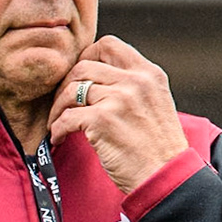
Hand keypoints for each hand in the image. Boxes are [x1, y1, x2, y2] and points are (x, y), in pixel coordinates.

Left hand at [46, 35, 189, 192]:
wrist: (165, 176)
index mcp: (149, 73)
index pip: (109, 45)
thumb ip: (131, 86)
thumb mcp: (154, 104)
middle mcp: (135, 81)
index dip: (85, 57)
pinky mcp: (103, 120)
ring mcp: (119, 99)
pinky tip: (58, 138)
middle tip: (61, 105)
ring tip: (57, 123)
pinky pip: (66, 118)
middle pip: (83, 66)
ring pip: (70, 90)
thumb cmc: (156, 147)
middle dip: (64, 85)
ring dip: (57, 108)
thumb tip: (95, 79)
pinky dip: (56, 129)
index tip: (77, 78)